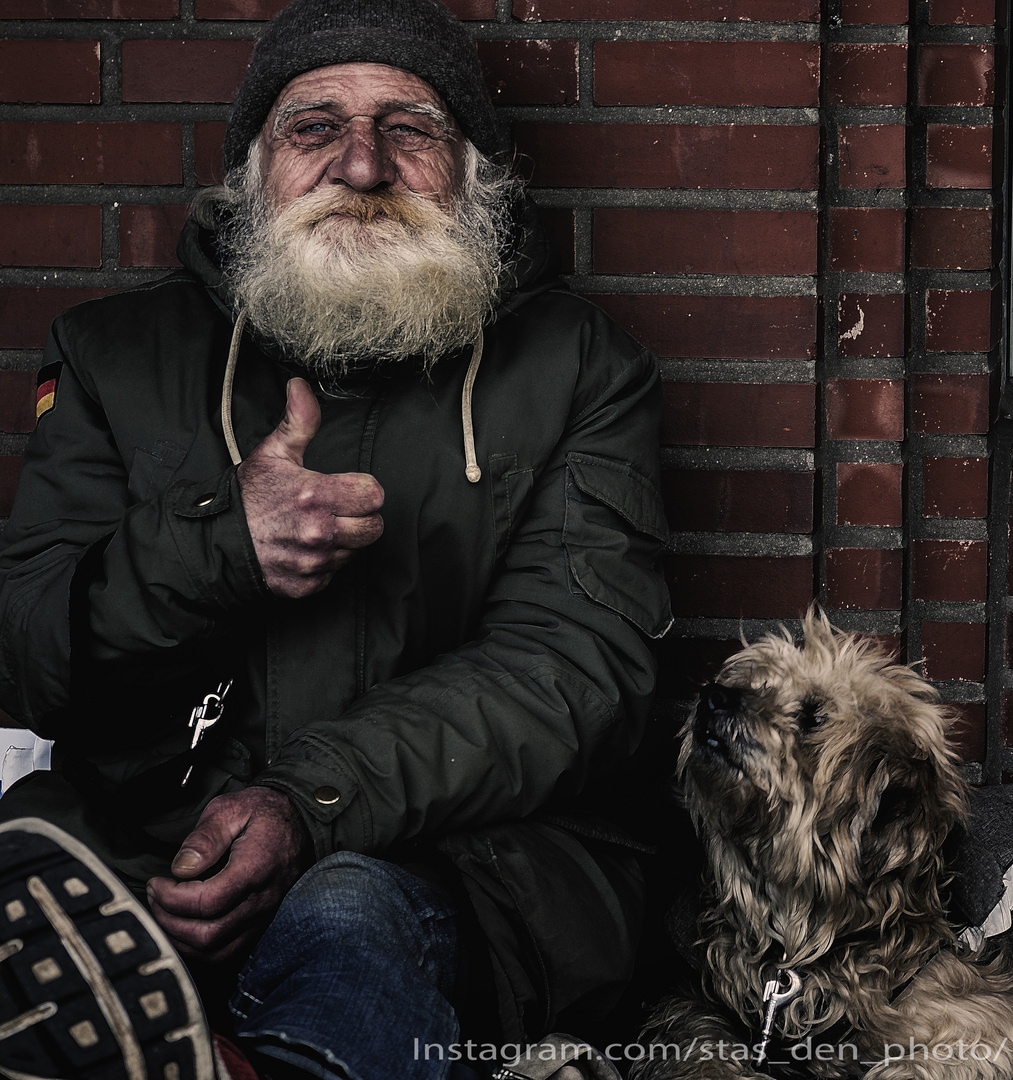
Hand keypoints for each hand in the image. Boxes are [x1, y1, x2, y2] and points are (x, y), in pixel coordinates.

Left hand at [146, 786, 312, 962]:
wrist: (301, 822)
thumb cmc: (264, 813)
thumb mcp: (233, 808)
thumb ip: (206, 836)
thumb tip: (181, 867)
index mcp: (256, 868)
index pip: (206, 902)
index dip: (171, 898)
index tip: (157, 882)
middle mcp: (263, 900)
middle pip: (208, 934)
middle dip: (170, 921)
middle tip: (155, 897)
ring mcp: (265, 917)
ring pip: (215, 951)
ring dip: (181, 939)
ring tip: (165, 912)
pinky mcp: (262, 925)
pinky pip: (227, 953)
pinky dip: (198, 948)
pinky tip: (184, 926)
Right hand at [237, 377, 383, 597]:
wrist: (213, 543)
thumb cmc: (245, 498)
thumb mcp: (272, 454)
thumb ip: (298, 421)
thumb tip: (302, 386)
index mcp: (315, 496)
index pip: (373, 495)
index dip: (363, 489)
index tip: (347, 488)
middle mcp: (318, 532)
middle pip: (373, 527)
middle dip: (360, 517)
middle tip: (337, 509)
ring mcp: (313, 562)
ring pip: (355, 551)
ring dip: (343, 541)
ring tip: (316, 528)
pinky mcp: (307, 585)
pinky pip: (333, 573)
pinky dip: (324, 564)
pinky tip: (304, 548)